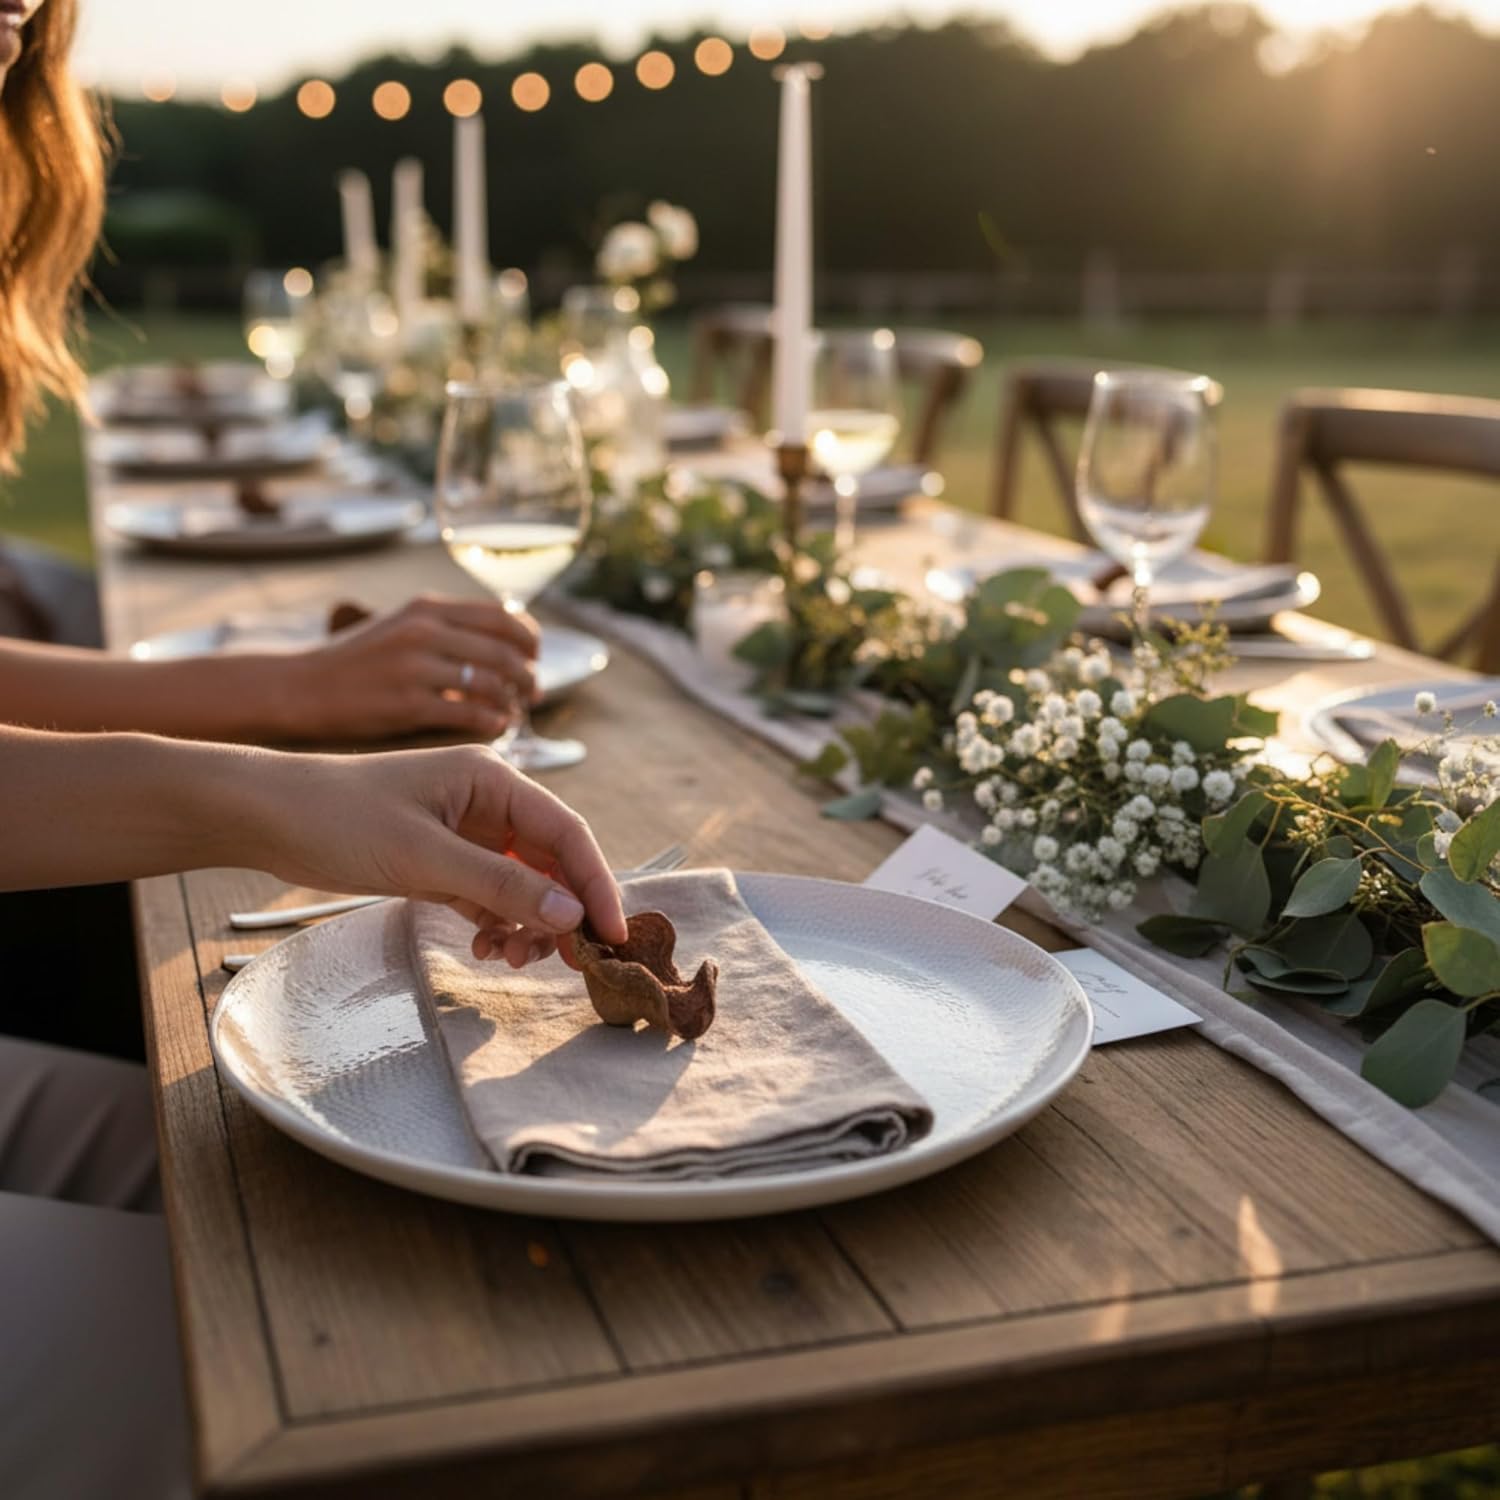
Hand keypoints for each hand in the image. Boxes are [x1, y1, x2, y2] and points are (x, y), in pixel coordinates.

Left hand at [253, 743, 626, 967]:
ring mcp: (465, 831)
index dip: (597, 883)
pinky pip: (490, 894)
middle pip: (552, 860)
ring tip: (510, 957)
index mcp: (493, 780)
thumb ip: (502, 886)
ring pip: (524, 882)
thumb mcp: (425, 856)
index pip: (568, 833)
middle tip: (565, 962)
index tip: (612, 934)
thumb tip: (570, 915)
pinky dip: (498, 922)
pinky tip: (487, 947)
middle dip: (561, 910)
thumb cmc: (340, 818)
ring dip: (528, 922)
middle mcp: (488, 802)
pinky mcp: (441, 859)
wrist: (265, 816)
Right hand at [278, 595, 540, 741]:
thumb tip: (501, 645)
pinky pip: (467, 714)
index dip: (528, 638)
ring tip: (515, 712)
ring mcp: (415, 668)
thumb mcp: (399, 627)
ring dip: (513, 701)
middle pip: (503, 652)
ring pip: (490, 684)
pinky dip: (492, 721)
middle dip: (528, 675)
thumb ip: (445, 629)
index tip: (535, 656)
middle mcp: (424, 632)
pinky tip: (497, 726)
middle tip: (534, 692)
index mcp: (427, 608)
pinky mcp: (406, 704)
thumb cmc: (355, 662)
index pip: (501, 616)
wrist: (300, 687)